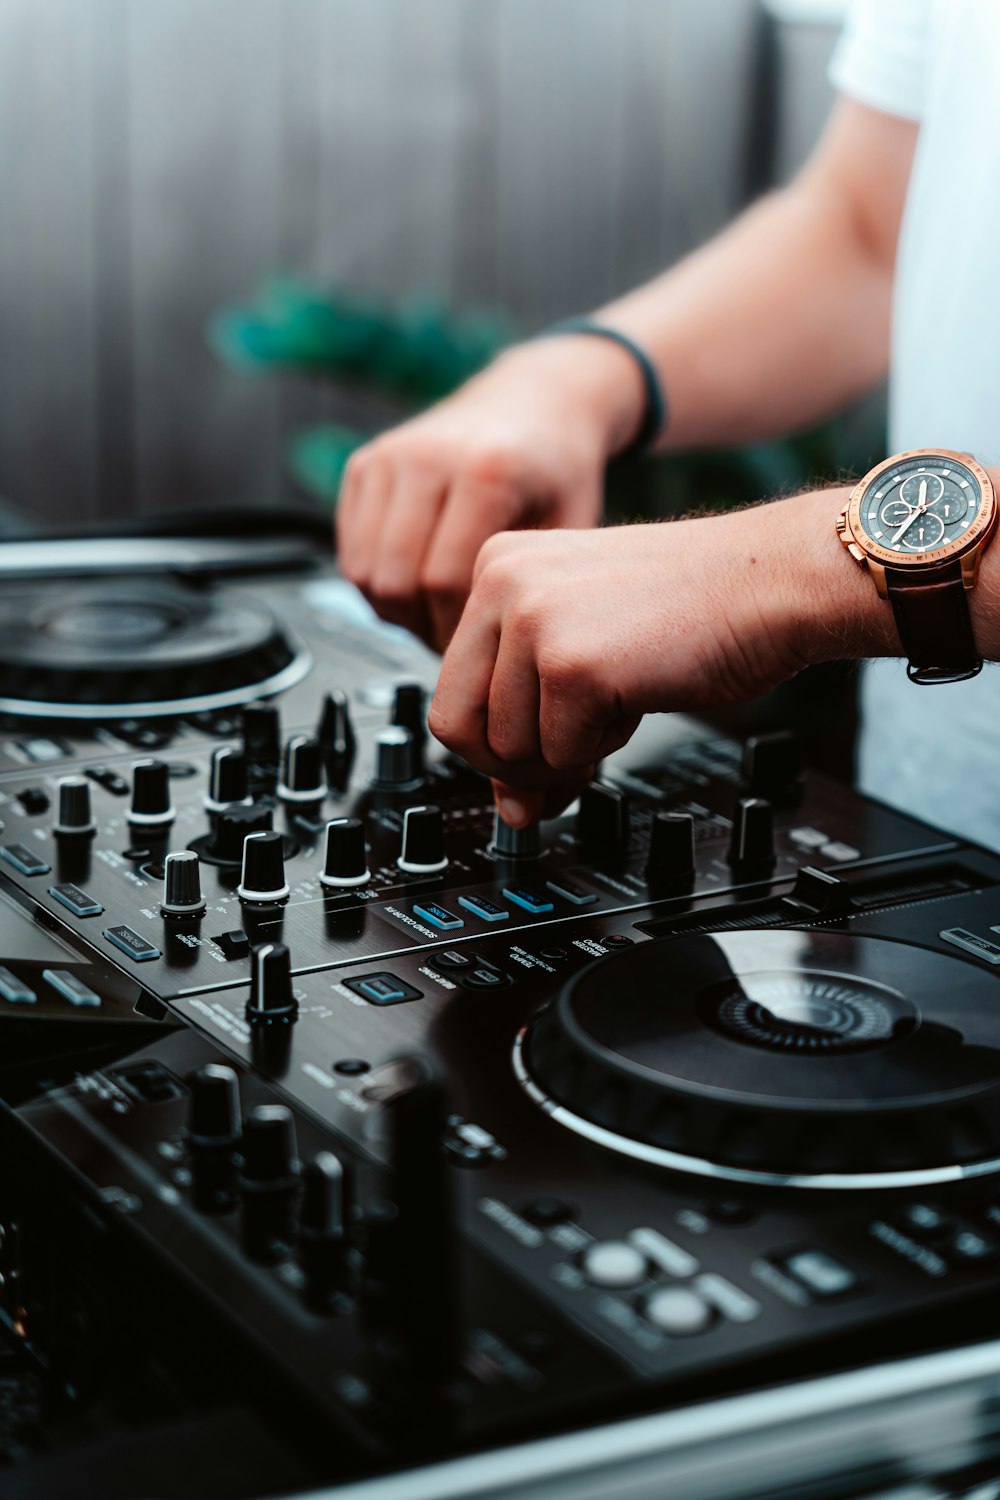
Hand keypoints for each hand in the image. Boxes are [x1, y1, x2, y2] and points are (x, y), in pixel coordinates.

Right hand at [335, 335, 644, 649]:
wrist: (536, 400)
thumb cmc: (557, 466)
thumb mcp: (571, 527)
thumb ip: (532, 586)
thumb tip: (495, 655)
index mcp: (483, 470)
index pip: (444, 583)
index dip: (455, 632)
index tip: (476, 649)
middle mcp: (426, 457)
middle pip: (396, 581)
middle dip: (422, 627)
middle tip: (453, 642)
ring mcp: (388, 457)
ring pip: (364, 572)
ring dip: (394, 609)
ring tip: (436, 615)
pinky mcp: (364, 465)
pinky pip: (349, 551)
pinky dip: (376, 583)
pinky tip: (416, 585)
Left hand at [429, 503, 843, 824]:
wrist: (773, 583)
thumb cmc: (693, 610)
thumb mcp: (589, 654)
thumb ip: (532, 718)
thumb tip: (509, 810)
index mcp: (496, 566)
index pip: (450, 690)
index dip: (493, 743)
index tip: (538, 750)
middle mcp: (502, 584)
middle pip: (456, 727)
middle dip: (513, 765)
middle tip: (570, 755)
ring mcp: (533, 620)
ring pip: (507, 750)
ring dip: (565, 754)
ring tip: (618, 703)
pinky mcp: (571, 664)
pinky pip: (560, 755)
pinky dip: (601, 750)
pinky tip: (637, 699)